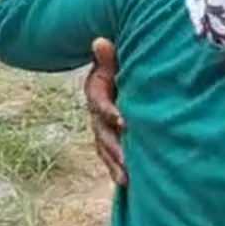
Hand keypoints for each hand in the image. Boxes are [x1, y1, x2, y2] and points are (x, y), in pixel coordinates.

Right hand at [85, 37, 125, 186]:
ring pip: (105, 148)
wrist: (123, 71)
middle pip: (100, 132)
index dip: (109, 111)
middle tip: (127, 159)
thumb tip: (101, 41)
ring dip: (115, 163)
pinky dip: (117, 169)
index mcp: (96, 89)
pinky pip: (111, 156)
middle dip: (114, 147)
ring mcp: (102, 127)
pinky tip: (128, 184)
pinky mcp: (112, 138)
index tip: (124, 121)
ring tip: (127, 178)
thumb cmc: (124, 62)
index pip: (98, 102)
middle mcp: (96, 111)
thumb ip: (109, 56)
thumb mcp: (115, 58)